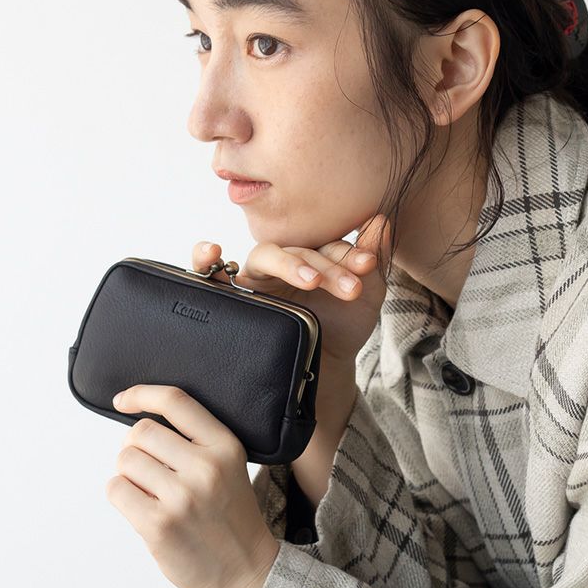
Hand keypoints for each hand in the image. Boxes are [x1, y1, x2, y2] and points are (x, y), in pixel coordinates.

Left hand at [106, 384, 279, 587]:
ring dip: (128, 474)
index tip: (123, 400)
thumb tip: (136, 426)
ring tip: (150, 493)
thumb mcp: (228, 468)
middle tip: (149, 470)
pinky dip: (121, 496)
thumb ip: (194, 443)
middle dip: (136, 448)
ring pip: (125, 460)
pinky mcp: (159, 525)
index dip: (142, 394)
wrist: (248, 573)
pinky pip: (116, 490)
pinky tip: (142, 508)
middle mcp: (205, 467)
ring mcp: (181, 497)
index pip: (175, 402)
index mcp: (225, 446)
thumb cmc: (230, 518)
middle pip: (140, 432)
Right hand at [190, 214, 390, 369]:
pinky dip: (204, 256)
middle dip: (328, 268)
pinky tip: (211, 251)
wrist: (326, 367)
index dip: (349, 253)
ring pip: (266, 255)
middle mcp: (284, 258)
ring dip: (290, 265)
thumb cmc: (344, 325)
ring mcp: (259, 275)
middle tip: (351, 288)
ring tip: (311, 280)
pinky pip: (211, 270)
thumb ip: (372, 258)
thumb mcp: (367, 294)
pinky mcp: (235, 295)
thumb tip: (382, 219)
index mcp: (315, 251)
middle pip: (300, 250)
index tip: (368, 266)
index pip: (328, 243)